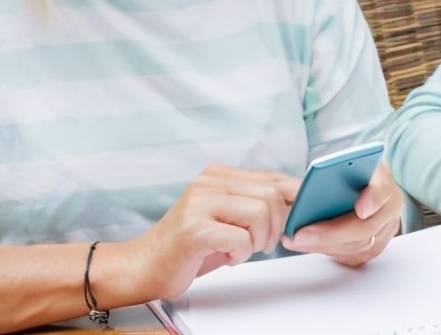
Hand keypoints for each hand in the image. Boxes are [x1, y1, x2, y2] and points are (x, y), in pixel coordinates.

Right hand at [112, 165, 299, 302]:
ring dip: (259, 241)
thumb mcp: (227, 217)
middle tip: (263, 244)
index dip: (295, 200)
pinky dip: (241, 255)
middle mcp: (209, 182)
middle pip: (272, 195)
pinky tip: (227, 257)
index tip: (296, 219)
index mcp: (219, 174)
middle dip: (278, 225)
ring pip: (261, 214)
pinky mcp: (194, 229)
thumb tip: (299, 201)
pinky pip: (241, 240)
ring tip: (242, 250)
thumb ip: (256, 203)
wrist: (141, 267)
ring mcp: (200, 203)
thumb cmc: (190, 246)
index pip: (274, 178)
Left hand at [281, 162, 403, 266]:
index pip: (384, 190)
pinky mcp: (375, 245)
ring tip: (297, 240)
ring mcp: (386, 228)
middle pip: (367, 227)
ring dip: (325, 245)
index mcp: (382, 178)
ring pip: (360, 246)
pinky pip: (355, 256)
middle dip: (331, 234)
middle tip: (301, 235)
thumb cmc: (343, 174)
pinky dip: (331, 251)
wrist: (352, 185)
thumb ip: (332, 175)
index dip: (374, 200)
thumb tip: (311, 193)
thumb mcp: (338, 166)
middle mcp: (390, 205)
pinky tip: (309, 245)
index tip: (360, 210)